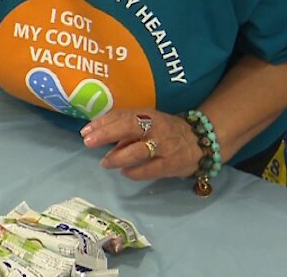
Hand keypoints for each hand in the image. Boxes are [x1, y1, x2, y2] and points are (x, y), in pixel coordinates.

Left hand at [80, 108, 202, 179]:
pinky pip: (150, 169)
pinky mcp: (171, 164)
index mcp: (148, 115)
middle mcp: (156, 128)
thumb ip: (126, 130)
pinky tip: (124, 173)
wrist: (200, 141)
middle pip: (129, 128)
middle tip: (88, 142)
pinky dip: (135, 172)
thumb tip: (101, 139)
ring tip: (104, 162)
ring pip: (139, 150)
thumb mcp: (147, 123)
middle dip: (106, 134)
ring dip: (118, 157)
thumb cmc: (166, 130)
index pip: (122, 115)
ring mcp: (165, 146)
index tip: (85, 130)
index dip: (103, 122)